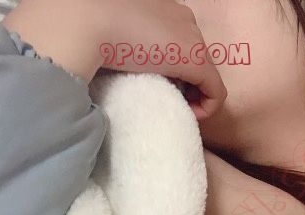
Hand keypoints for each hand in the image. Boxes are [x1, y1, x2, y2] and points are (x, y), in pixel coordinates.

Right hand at [4, 0, 226, 119]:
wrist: (88, 19)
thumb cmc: (92, 25)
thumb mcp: (116, 33)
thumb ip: (131, 45)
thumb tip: (129, 63)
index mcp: (165, 9)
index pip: (180, 44)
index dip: (174, 70)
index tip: (158, 86)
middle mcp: (184, 19)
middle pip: (196, 60)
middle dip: (185, 83)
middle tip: (165, 97)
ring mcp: (193, 40)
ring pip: (207, 77)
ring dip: (193, 95)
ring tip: (173, 106)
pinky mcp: (197, 63)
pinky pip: (216, 94)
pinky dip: (206, 109)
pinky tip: (187, 114)